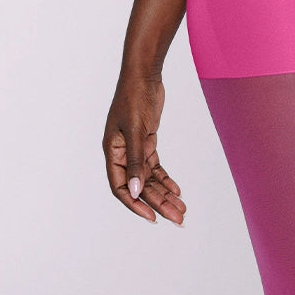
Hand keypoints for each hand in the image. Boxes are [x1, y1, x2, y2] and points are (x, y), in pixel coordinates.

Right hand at [103, 71, 186, 225]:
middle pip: (140, 187)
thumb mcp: (136, 130)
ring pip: (150, 179)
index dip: (136, 205)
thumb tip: (136, 191)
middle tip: (178, 219)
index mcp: (112, 152)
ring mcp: (134, 148)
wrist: (143, 75)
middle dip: (159, 204)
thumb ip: (137, 161)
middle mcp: (121, 153)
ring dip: (165, 194)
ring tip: (182, 210)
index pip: (121, 187)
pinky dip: (166, 179)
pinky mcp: (146, 142)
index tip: (153, 218)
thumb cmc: (134, 97)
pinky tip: (177, 191)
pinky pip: (155, 167)